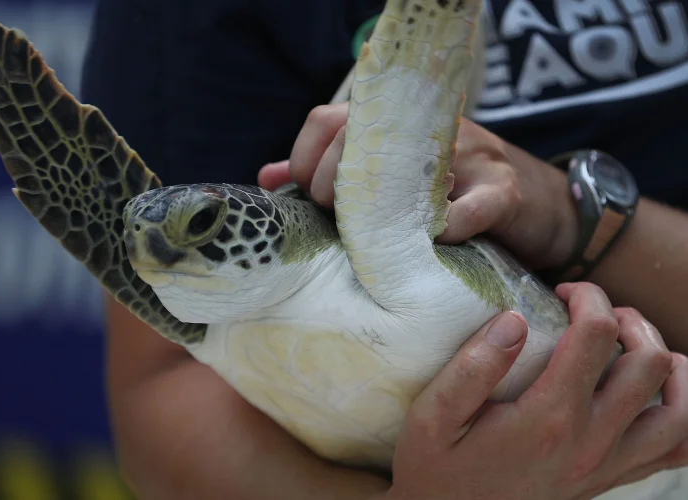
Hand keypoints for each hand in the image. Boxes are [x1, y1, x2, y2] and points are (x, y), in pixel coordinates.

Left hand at [258, 103, 577, 268]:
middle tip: (334, 218)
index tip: (306, 196)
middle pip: (355, 138)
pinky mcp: (504, 191)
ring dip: (374, 206)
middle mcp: (428, 128)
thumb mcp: (391, 180)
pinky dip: (445, 231)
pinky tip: (431, 245)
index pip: (328, 119)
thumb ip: (330, 175)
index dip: (304, 158)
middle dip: (327, 184)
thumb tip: (268, 177)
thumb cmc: (454, 194)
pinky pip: (469, 209)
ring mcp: (469, 154)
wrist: (540, 204)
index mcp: (396, 122)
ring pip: (405, 167)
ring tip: (368, 233)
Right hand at [379, 282, 687, 499]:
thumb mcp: (434, 415)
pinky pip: (674, 451)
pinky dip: (680, 415)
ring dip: (666, 366)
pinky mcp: (609, 480)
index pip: (596, 335)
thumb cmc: (435, 467)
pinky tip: (654, 394)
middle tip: (595, 314)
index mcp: (547, 418)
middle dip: (630, 321)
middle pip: (649, 363)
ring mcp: (607, 466)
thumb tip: (515, 318)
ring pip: (679, 411)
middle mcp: (590, 443)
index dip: (588, 297)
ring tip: (632, 346)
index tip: (561, 291)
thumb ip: (474, 366)